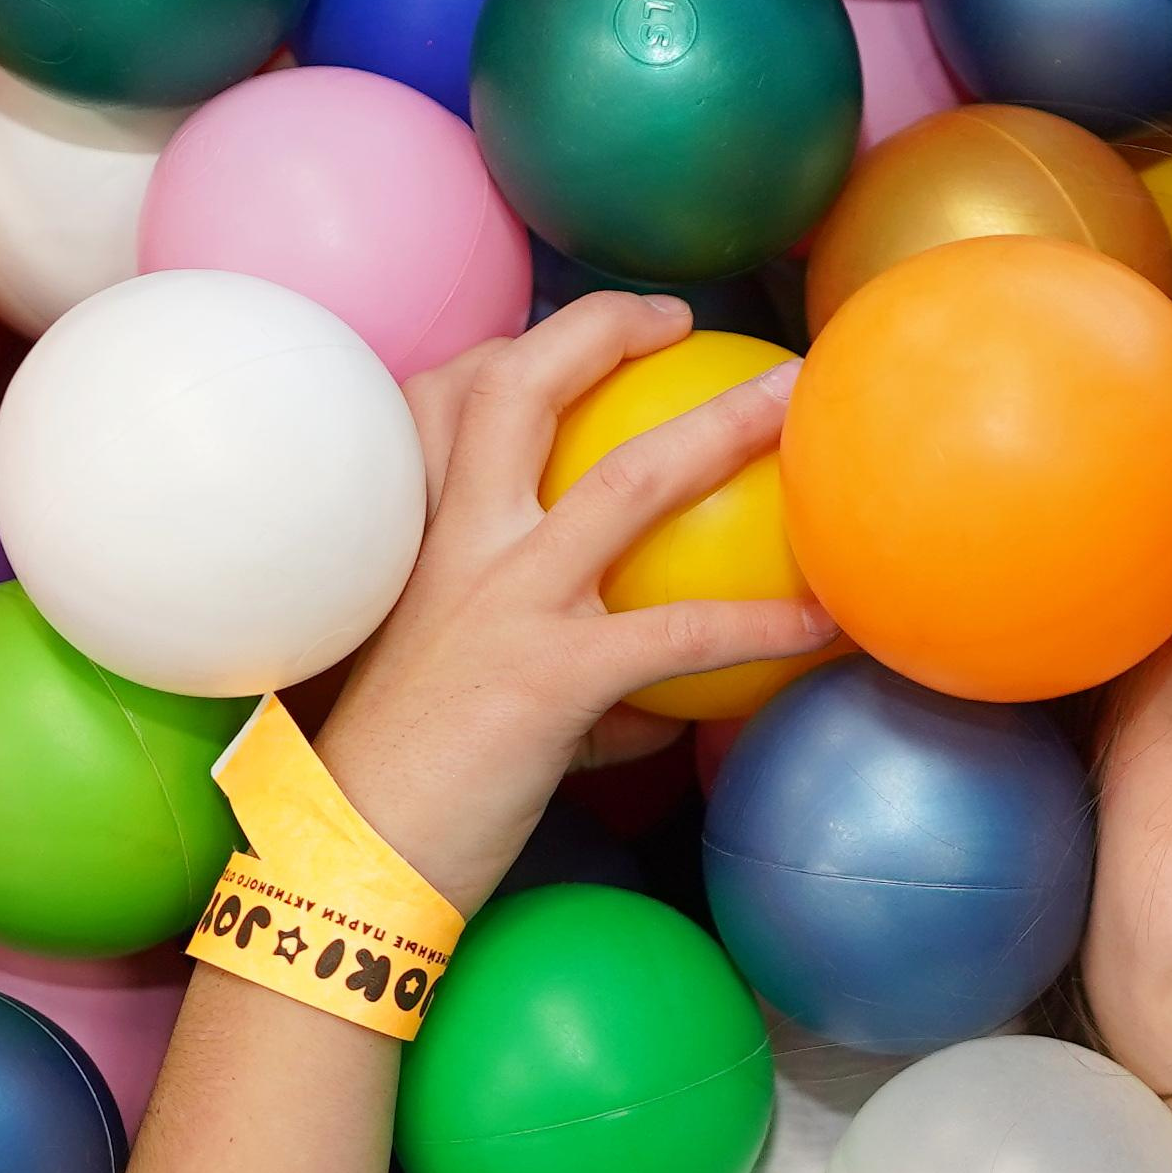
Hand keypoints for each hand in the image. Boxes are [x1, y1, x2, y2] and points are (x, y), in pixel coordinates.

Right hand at [313, 292, 835, 915]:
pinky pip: (683, 636)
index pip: (452, 393)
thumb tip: (664, 709)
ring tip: (795, 407)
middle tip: (686, 316)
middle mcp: (453, 544)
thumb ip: (563, 678)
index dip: (524, 347)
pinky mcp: (551, 677)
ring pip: (629, 482)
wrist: (348, 856)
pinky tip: (823, 627)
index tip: (589, 335)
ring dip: (723, 432)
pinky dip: (763, 628)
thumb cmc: (404, 785)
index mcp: (412, 534)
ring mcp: (503, 601)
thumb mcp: (465, 697)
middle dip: (607, 329)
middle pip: (525, 388)